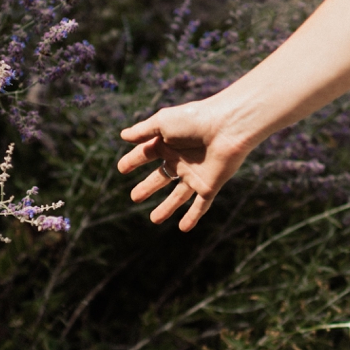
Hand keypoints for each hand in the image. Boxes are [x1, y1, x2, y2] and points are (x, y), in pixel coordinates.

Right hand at [117, 98, 256, 230]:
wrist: (227, 128)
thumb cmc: (194, 120)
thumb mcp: (162, 123)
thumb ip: (142, 131)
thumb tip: (123, 135)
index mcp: (169, 143)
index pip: (146, 154)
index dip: (133, 161)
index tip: (122, 169)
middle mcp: (181, 160)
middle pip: (161, 177)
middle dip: (147, 187)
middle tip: (134, 197)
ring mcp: (195, 175)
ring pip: (178, 196)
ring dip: (167, 208)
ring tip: (154, 220)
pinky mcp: (209, 186)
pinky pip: (200, 206)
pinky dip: (192, 217)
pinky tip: (184, 229)